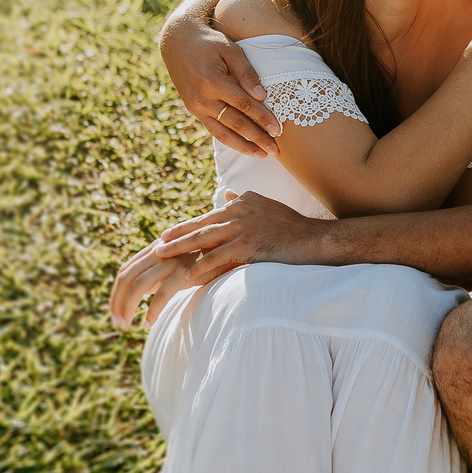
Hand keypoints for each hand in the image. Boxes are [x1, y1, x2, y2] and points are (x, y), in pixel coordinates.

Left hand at [109, 236, 215, 329]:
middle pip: (126, 278)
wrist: (233, 251)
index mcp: (155, 248)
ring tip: (126, 326)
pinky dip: (152, 311)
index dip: (116, 292)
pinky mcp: (185, 272)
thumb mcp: (178, 263)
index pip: (125, 270)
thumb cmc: (207, 260)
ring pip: (137, 286)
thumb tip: (141, 293)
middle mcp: (160, 251)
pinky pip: (161, 295)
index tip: (114, 311)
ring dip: (127, 308)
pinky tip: (148, 324)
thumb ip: (159, 273)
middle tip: (116, 322)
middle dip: (116, 302)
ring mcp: (172, 261)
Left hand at [154, 192, 324, 275]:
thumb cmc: (293, 226)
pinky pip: (218, 258)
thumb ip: (244, 200)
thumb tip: (227, 195)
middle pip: (200, 226)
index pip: (207, 217)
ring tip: (162, 259)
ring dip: (181, 251)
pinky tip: (187, 277)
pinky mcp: (248, 246)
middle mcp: (238, 213)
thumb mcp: (266, 206)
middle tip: (157, 246)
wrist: (314, 239)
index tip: (167, 235)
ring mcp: (242, 229)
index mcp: (241, 204)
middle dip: (176, 237)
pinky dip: (201, 268)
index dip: (186, 227)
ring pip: (204, 240)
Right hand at [160, 20, 281, 157]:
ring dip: (244, 146)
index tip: (279, 130)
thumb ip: (247, 72)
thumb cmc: (209, 42)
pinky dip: (230, 141)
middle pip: (235, 123)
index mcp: (213, 81)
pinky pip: (213, 130)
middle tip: (276, 150)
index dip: (262, 118)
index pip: (244, 105)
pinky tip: (244, 147)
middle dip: (257, 138)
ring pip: (223, 133)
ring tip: (262, 155)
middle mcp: (202, 98)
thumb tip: (262, 96)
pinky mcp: (193, 110)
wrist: (177, 42)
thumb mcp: (230, 50)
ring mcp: (196, 106)